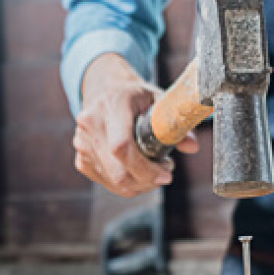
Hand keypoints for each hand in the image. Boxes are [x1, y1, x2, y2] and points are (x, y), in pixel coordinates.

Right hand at [72, 53, 198, 196]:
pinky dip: (127, 184)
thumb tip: (192, 147)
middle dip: (147, 180)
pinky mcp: (81, 159)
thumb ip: (176, 123)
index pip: (121, 146)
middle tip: (166, 174)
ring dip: (140, 184)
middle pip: (118, 171)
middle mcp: (91, 124)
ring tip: (154, 170)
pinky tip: (138, 171)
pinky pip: (107, 182)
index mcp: (112, 105)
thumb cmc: (135, 97)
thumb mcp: (159, 100)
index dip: (145, 168)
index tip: (167, 173)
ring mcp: (82, 143)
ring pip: (114, 182)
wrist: (105, 90)